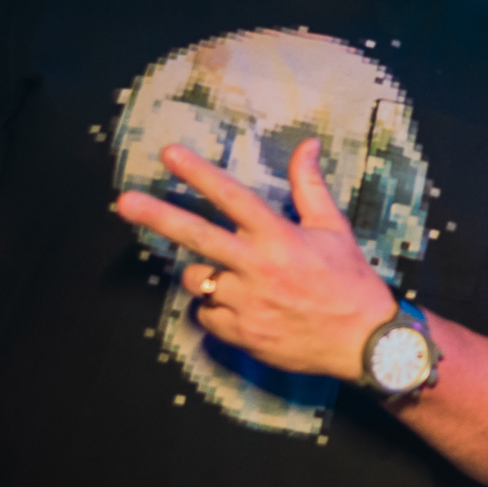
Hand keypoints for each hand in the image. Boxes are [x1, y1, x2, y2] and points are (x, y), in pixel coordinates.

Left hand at [113, 138, 396, 382]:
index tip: (170, 153)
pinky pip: (207, 314)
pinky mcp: (240, 334)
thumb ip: (309, 185)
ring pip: (198, 279)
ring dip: (202, 273)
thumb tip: (307, 144)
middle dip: (157, 216)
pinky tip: (241, 307)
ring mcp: (246, 304)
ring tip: (230, 275)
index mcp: (279, 237)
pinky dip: (215, 308)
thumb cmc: (349, 280)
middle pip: (198, 236)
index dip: (199, 173)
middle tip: (124, 202)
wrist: (363, 343)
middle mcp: (258, 268)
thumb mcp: (333, 228)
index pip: (232, 197)